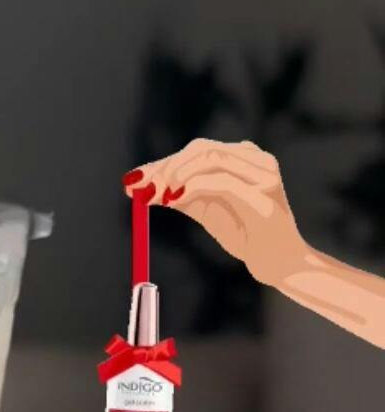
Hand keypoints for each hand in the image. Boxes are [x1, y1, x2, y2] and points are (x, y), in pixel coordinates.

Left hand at [125, 139, 306, 287]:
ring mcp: (263, 173)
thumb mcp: (205, 207)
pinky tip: (173, 200)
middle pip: (202, 149)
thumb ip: (178, 193)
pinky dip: (192, 187)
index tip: (134, 179)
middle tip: (141, 188)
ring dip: (176, 174)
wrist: (277, 262)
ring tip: (155, 194)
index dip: (163, 162)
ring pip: (211, 159)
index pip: (198, 149)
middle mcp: (256, 158)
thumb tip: (139, 186)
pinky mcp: (264, 194)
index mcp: (243, 156)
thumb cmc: (244, 232)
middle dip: (166, 167)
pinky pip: (221, 182)